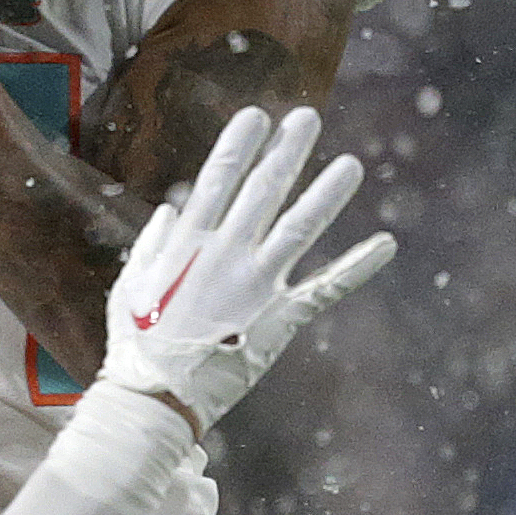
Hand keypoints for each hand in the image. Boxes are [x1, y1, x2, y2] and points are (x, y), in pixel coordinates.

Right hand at [98, 106, 395, 433]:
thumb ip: (152, 246)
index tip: (256, 116)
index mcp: (188, 244)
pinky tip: (386, 244)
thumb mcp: (130, 288)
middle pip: (264, 190)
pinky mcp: (280, 318)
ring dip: (328, 194)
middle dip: (287, 151)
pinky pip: (326, 288)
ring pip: (300, 228)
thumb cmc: (137, 348)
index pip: (219, 179)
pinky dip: (358, 266)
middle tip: (307, 118)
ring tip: (353, 164)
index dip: (239, 144)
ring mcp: (257, 285)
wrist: (157, 398)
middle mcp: (227, 255)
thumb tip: (172, 211)